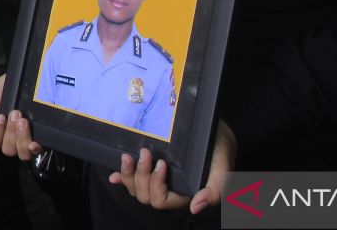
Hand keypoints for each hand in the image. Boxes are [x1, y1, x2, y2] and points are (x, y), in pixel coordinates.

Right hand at [0, 75, 43, 160]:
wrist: (26, 77)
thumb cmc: (6, 87)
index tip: (1, 116)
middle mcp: (11, 138)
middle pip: (8, 150)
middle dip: (10, 132)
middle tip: (15, 113)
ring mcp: (26, 138)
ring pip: (21, 153)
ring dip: (21, 138)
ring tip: (24, 120)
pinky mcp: (40, 136)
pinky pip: (37, 151)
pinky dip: (34, 148)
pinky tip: (34, 142)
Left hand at [108, 119, 235, 213]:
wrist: (214, 128)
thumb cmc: (218, 148)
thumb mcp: (222, 169)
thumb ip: (214, 190)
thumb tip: (195, 207)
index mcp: (183, 193)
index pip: (161, 200)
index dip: (156, 184)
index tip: (162, 163)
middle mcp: (168, 188)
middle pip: (145, 195)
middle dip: (141, 176)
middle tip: (146, 153)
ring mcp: (157, 177)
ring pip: (135, 188)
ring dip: (128, 174)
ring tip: (128, 157)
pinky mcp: (150, 165)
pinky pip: (132, 178)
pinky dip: (121, 177)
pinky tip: (114, 175)